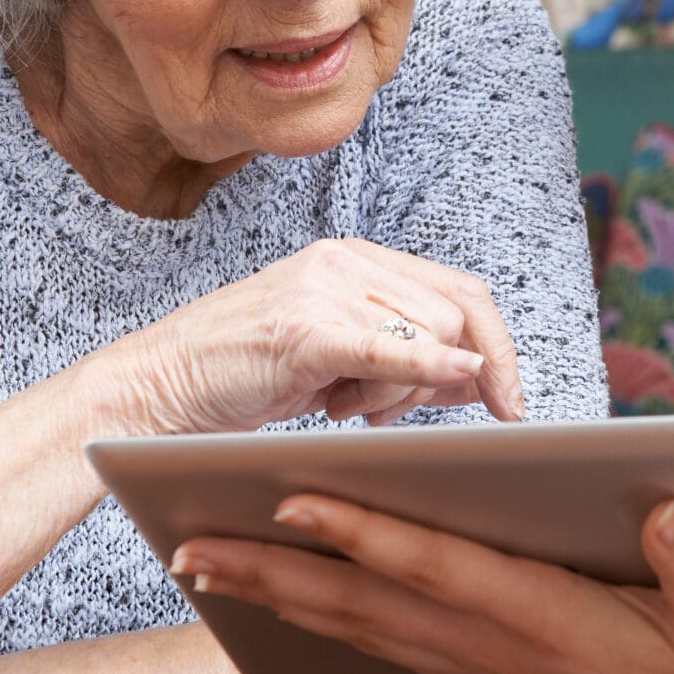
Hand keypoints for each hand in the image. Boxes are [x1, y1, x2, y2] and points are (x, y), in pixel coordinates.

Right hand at [99, 239, 524, 435]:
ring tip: (338, 404)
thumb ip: (407, 358)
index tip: (514, 405)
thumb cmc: (246, 376)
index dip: (499, 347)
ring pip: (427, 335)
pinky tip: (453, 376)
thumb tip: (481, 376)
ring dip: (401, 391)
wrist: (159, 383)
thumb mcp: (339, 361)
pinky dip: (427, 362)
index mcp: (358, 259)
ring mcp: (324, 288)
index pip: (461, 291)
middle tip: (383, 414)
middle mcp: (347, 260)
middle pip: (454, 316)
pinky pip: (387, 344)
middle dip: (442, 379)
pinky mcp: (303, 328)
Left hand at [168, 496, 673, 673]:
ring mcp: (488, 671)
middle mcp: (500, 651)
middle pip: (366, 604)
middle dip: (273, 572)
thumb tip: (667, 506)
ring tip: (209, 567)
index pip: (436, 569)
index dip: (363, 533)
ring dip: (282, 596)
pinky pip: (389, 646)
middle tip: (187, 547)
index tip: (293, 496)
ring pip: (363, 628)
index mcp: (550, 625)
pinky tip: (294, 604)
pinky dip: (332, 620)